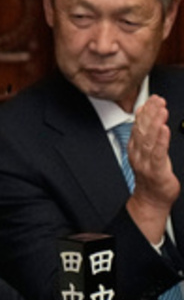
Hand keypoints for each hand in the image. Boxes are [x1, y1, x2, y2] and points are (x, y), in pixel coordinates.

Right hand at [126, 94, 179, 245]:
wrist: (151, 200)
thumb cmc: (152, 177)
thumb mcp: (147, 153)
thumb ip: (146, 135)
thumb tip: (145, 116)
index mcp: (136, 148)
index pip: (139, 126)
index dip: (144, 112)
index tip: (151, 99)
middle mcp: (139, 154)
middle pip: (143, 130)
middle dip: (150, 114)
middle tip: (157, 100)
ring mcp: (146, 162)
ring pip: (149, 140)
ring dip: (155, 123)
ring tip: (161, 111)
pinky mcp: (156, 171)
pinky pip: (158, 154)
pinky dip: (160, 141)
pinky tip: (164, 130)